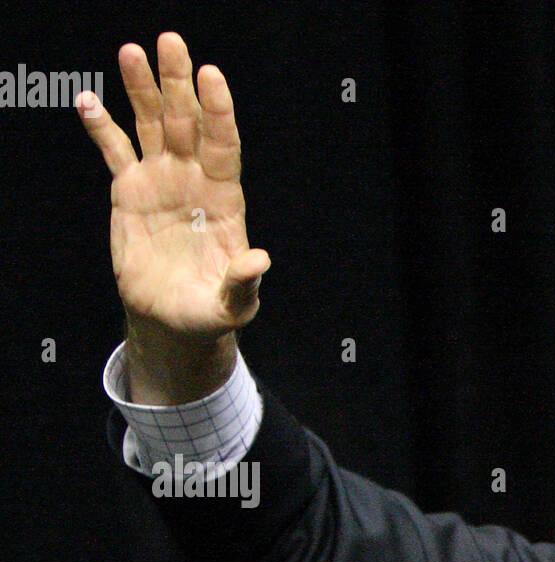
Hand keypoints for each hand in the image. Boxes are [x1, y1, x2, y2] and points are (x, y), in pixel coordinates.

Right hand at [76, 34, 268, 397]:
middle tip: (172, 42)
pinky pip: (115, 150)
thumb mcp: (233, 303)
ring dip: (142, 89)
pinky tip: (88, 100)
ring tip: (131, 51)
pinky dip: (101, 126)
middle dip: (179, 84)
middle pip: (187, 123)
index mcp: (223, 200)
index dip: (218, 112)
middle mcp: (193, 180)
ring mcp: (161, 180)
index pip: (223, 146)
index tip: (211, 76)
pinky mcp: (129, 190)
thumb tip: (258, 260)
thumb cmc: (209, 311)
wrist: (173, 319)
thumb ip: (244, 281)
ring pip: (151, 125)